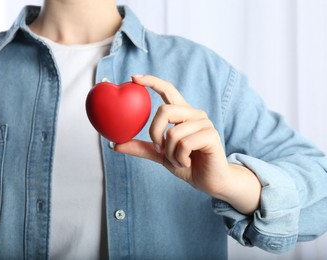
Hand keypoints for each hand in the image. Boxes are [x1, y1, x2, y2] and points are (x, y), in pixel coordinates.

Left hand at [115, 75, 260, 213]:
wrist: (209, 181)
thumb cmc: (187, 164)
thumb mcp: (161, 155)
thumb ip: (142, 148)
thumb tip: (114, 144)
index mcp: (182, 114)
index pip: (168, 90)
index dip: (152, 82)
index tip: (134, 78)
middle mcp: (194, 114)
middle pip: (165, 110)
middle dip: (155, 132)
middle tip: (158, 149)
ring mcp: (204, 123)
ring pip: (174, 132)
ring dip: (170, 153)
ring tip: (178, 160)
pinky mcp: (211, 135)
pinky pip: (184, 144)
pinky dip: (180, 158)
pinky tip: (187, 162)